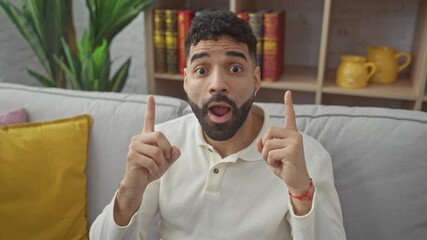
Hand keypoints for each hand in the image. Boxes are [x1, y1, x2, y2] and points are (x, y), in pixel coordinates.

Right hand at [114, 95, 179, 224]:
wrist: (138, 184)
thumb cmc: (151, 170)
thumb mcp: (166, 162)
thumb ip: (172, 154)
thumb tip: (174, 149)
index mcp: (146, 137)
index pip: (148, 120)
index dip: (150, 108)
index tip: (151, 96)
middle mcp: (138, 139)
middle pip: (159, 135)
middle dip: (166, 150)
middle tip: (163, 161)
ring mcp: (133, 146)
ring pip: (157, 151)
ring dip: (160, 163)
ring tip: (154, 168)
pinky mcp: (132, 156)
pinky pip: (151, 161)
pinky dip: (154, 169)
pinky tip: (148, 171)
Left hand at [256, 91, 310, 196]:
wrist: (296, 181)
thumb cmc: (284, 167)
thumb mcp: (271, 155)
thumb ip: (264, 146)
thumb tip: (260, 140)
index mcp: (291, 134)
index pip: (289, 116)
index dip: (288, 104)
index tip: (288, 92)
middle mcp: (295, 135)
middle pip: (269, 131)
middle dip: (266, 146)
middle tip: (274, 156)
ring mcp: (295, 142)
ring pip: (268, 144)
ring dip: (267, 156)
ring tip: (277, 162)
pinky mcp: (292, 151)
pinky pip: (270, 153)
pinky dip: (270, 161)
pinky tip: (280, 165)